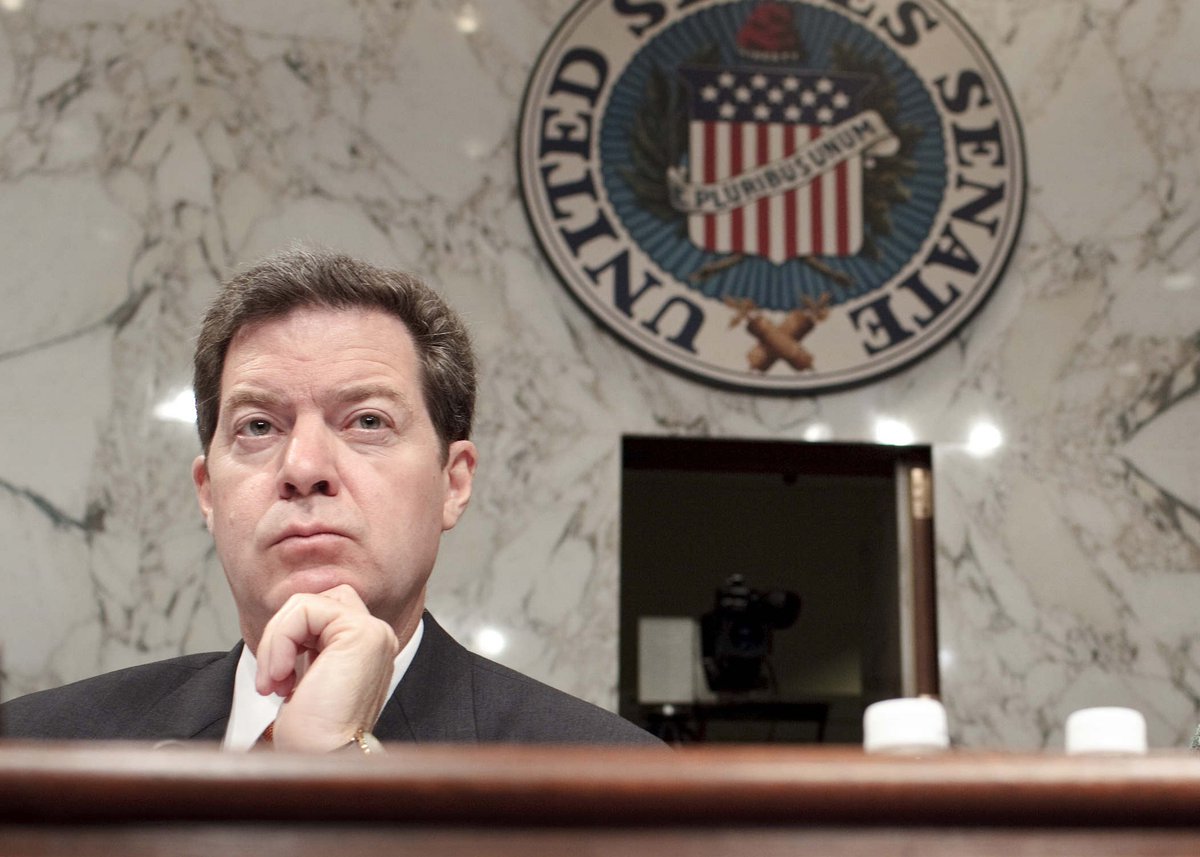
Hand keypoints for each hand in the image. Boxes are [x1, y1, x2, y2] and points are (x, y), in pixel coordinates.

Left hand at [255, 584, 399, 751]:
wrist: (323, 762)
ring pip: (306, 602)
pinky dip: (279, 641)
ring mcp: (374, 632)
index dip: (291, 638)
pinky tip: (280, 677)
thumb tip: (286, 618)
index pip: (322, 612)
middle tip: (273, 677)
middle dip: (283, 632)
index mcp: (368, 648)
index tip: (280, 682)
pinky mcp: (361, 633)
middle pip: (316, 600)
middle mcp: (377, 636)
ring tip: (274, 681)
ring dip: (276, 641)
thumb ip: (310, 645)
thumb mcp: (309, 678)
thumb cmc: (312, 735)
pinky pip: (304, 609)